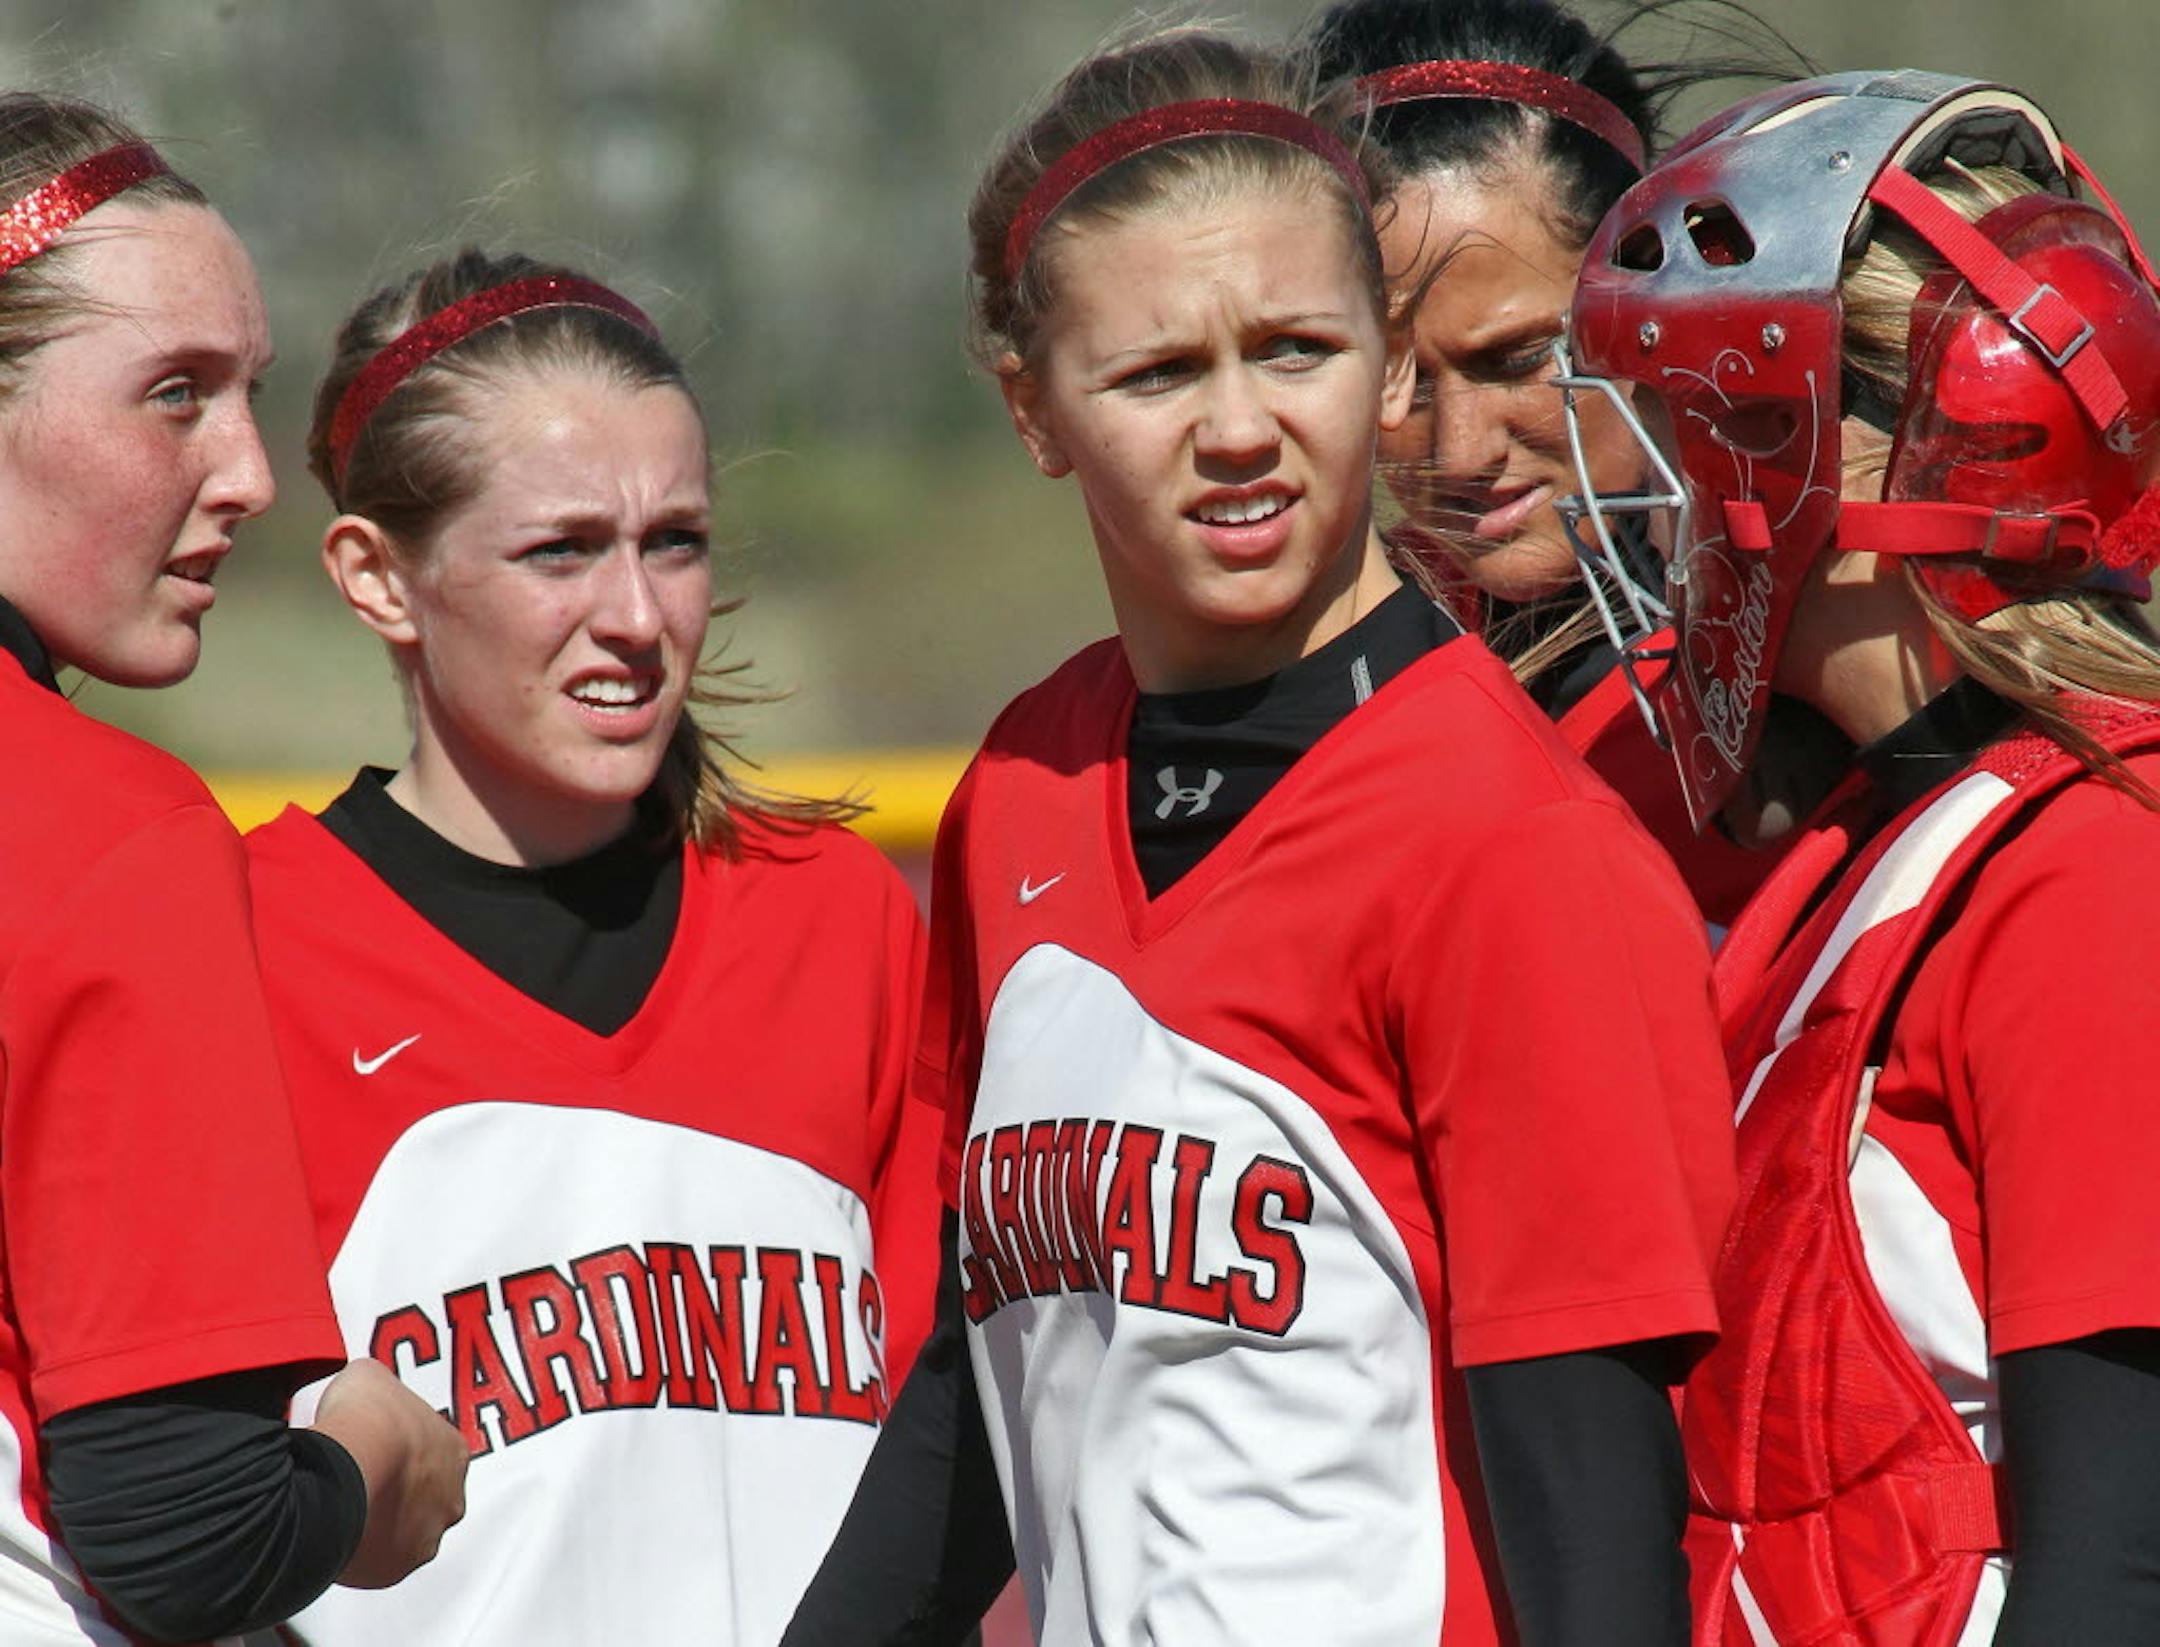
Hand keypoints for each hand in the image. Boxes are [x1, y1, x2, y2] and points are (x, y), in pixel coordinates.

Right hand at [309, 1357, 467, 1587]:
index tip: (378, 1448)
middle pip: (426, 1497)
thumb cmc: (363, 1421)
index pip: (434, 1453)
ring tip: (344, 1506)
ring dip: (379, 1522)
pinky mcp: (394, 1568)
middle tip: (362, 1479)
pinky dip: (358, 1550)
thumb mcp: (370, 1377)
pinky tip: (336, 1530)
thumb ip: (378, 1387)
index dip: (402, 1450)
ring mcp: (425, 1536)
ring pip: (403, 1533)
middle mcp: (450, 1497)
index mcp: (454, 1450)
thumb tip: (365, 1388)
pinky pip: (377, 1562)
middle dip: (397, 1491)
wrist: (344, 1468)